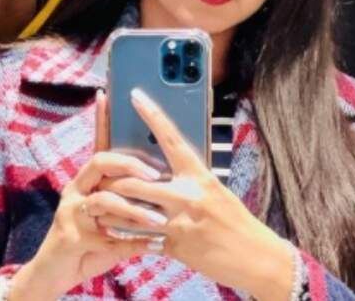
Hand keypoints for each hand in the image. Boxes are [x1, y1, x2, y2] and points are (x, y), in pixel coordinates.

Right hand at [10, 93, 169, 300]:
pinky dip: (134, 242)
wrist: (57, 273)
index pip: (98, 143)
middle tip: (157, 175)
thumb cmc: (90, 242)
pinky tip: (154, 246)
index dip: (101, 119)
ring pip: (105, 198)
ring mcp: (72, 211)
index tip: (107, 94)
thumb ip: (132, 203)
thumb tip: (166, 188)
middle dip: (131, 165)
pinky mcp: (73, 235)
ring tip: (159, 221)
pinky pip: (108, 235)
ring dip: (136, 210)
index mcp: (87, 180)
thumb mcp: (112, 219)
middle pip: (101, 162)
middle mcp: (77, 189)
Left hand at [97, 89, 297, 300]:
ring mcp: (180, 222)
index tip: (134, 95)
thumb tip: (166, 166)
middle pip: (136, 181)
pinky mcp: (175, 246)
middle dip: (113, 180)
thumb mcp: (215, 192)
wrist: (256, 258)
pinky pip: (139, 237)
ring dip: (112, 208)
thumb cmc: (236, 221)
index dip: (151, 115)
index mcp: (200, 176)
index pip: (171, 138)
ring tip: (97, 203)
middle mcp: (188, 195)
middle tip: (100, 176)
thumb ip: (190, 179)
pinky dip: (124, 233)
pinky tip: (111, 229)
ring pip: (132, 210)